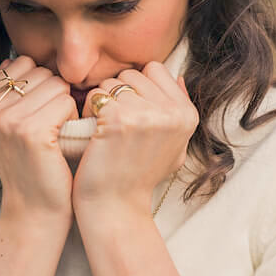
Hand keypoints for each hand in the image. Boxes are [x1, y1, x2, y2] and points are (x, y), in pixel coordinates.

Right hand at [0, 56, 78, 223]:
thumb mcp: (3, 128)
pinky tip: (62, 139)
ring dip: (64, 106)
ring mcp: (6, 120)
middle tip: (49, 127)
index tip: (37, 115)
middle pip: (40, 71)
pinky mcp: (30, 131)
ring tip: (55, 133)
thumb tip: (13, 59)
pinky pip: (65, 102)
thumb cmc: (28, 165)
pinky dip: (72, 118)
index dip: (39, 86)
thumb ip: (3, 94)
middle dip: (53, 94)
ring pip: (56, 84)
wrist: (34, 209)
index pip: (21, 63)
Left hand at [72, 62, 197, 220]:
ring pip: (112, 83)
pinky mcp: (119, 119)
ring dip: (102, 100)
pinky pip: (96, 95)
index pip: (155, 69)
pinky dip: (88, 109)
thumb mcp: (174, 146)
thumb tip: (179, 76)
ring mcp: (146, 114)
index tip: (131, 110)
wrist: (117, 205)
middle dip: (118, 92)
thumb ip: (178, 110)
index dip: (138, 86)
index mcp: (187, 114)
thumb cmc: (140, 176)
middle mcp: (171, 113)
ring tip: (104, 127)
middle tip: (115, 121)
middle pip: (132, 74)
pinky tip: (93, 130)